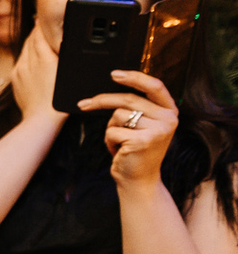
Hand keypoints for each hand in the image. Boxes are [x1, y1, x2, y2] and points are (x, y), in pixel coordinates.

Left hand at [11, 24, 60, 118]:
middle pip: (32, 38)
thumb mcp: (66, 72)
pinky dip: (26, 54)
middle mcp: (29, 61)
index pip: (41, 33)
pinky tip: (33, 56)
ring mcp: (20, 69)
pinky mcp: (15, 77)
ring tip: (40, 34)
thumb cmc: (60, 99)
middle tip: (45, 21)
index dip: (44, 23)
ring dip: (32, 41)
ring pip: (25, 48)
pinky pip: (20, 60)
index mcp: (44, 57)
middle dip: (38, 30)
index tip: (48, 14)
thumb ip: (62, 52)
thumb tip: (60, 38)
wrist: (41, 118)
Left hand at [80, 69, 179, 190]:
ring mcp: (158, 130)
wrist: (138, 180)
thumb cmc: (135, 150)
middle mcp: (169, 119)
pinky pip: (112, 131)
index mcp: (170, 111)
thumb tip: (110, 87)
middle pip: (128, 99)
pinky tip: (119, 151)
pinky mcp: (143, 141)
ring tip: (120, 143)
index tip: (114, 74)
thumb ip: (137, 108)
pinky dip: (109, 141)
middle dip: (102, 101)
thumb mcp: (142, 126)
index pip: (155, 86)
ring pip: (118, 115)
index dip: (135, 77)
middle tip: (83, 104)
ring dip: (111, 129)